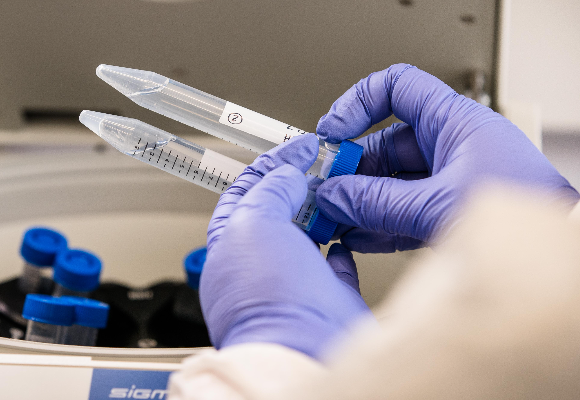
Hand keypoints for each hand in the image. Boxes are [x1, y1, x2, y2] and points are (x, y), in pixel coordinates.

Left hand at [202, 134, 372, 358]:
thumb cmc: (268, 298)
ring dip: (326, 210)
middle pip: (281, 212)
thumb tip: (289, 175)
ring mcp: (295, 285)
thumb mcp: (255, 221)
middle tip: (327, 162)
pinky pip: (338, 268)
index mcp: (229, 246)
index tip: (302, 146)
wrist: (304, 350)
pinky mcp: (329, 302)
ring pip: (311, 236)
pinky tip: (350, 231)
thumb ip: (269, 190)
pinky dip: (345, 247)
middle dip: (302, 184)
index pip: (247, 192)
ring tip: (341, 186)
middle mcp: (259, 267)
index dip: (273, 163)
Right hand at [316, 64, 579, 252]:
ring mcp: (450, 179)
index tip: (333, 131)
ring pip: (391, 181)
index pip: (397, 88)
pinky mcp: (451, 211)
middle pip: (385, 144)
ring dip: (360, 201)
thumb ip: (379, 202)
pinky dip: (378, 222)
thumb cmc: (526, 216)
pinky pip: (403, 209)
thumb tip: (335, 196)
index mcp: (455, 123)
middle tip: (325, 190)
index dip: (358, 103)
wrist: (563, 263)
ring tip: (335, 220)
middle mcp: (451, 146)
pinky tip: (359, 238)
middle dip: (351, 168)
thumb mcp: (437, 204)